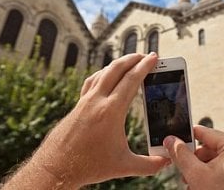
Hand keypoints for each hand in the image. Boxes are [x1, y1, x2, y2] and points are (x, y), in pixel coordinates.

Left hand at [1, 53, 167, 188]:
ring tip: (129, 62)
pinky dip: (103, 73)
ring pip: (103, 72)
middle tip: (145, 55)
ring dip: (118, 64)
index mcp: (111, 111)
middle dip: (132, 58)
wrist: (56, 167)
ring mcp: (85, 101)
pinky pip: (92, 81)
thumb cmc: (88, 166)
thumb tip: (167, 162)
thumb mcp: (123, 166)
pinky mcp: (77, 105)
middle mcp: (97, 101)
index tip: (154, 57)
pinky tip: (106, 76)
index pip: (131, 80)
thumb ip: (149, 165)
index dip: (145, 66)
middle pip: (116, 69)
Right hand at [163, 125, 223, 189]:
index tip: (174, 140)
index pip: (206, 132)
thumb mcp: (196, 175)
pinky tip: (204, 185)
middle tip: (183, 172)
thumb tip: (171, 140)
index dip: (188, 137)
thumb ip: (181, 155)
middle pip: (211, 147)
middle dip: (196, 160)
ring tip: (192, 182)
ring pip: (218, 158)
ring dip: (203, 168)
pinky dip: (214, 173)